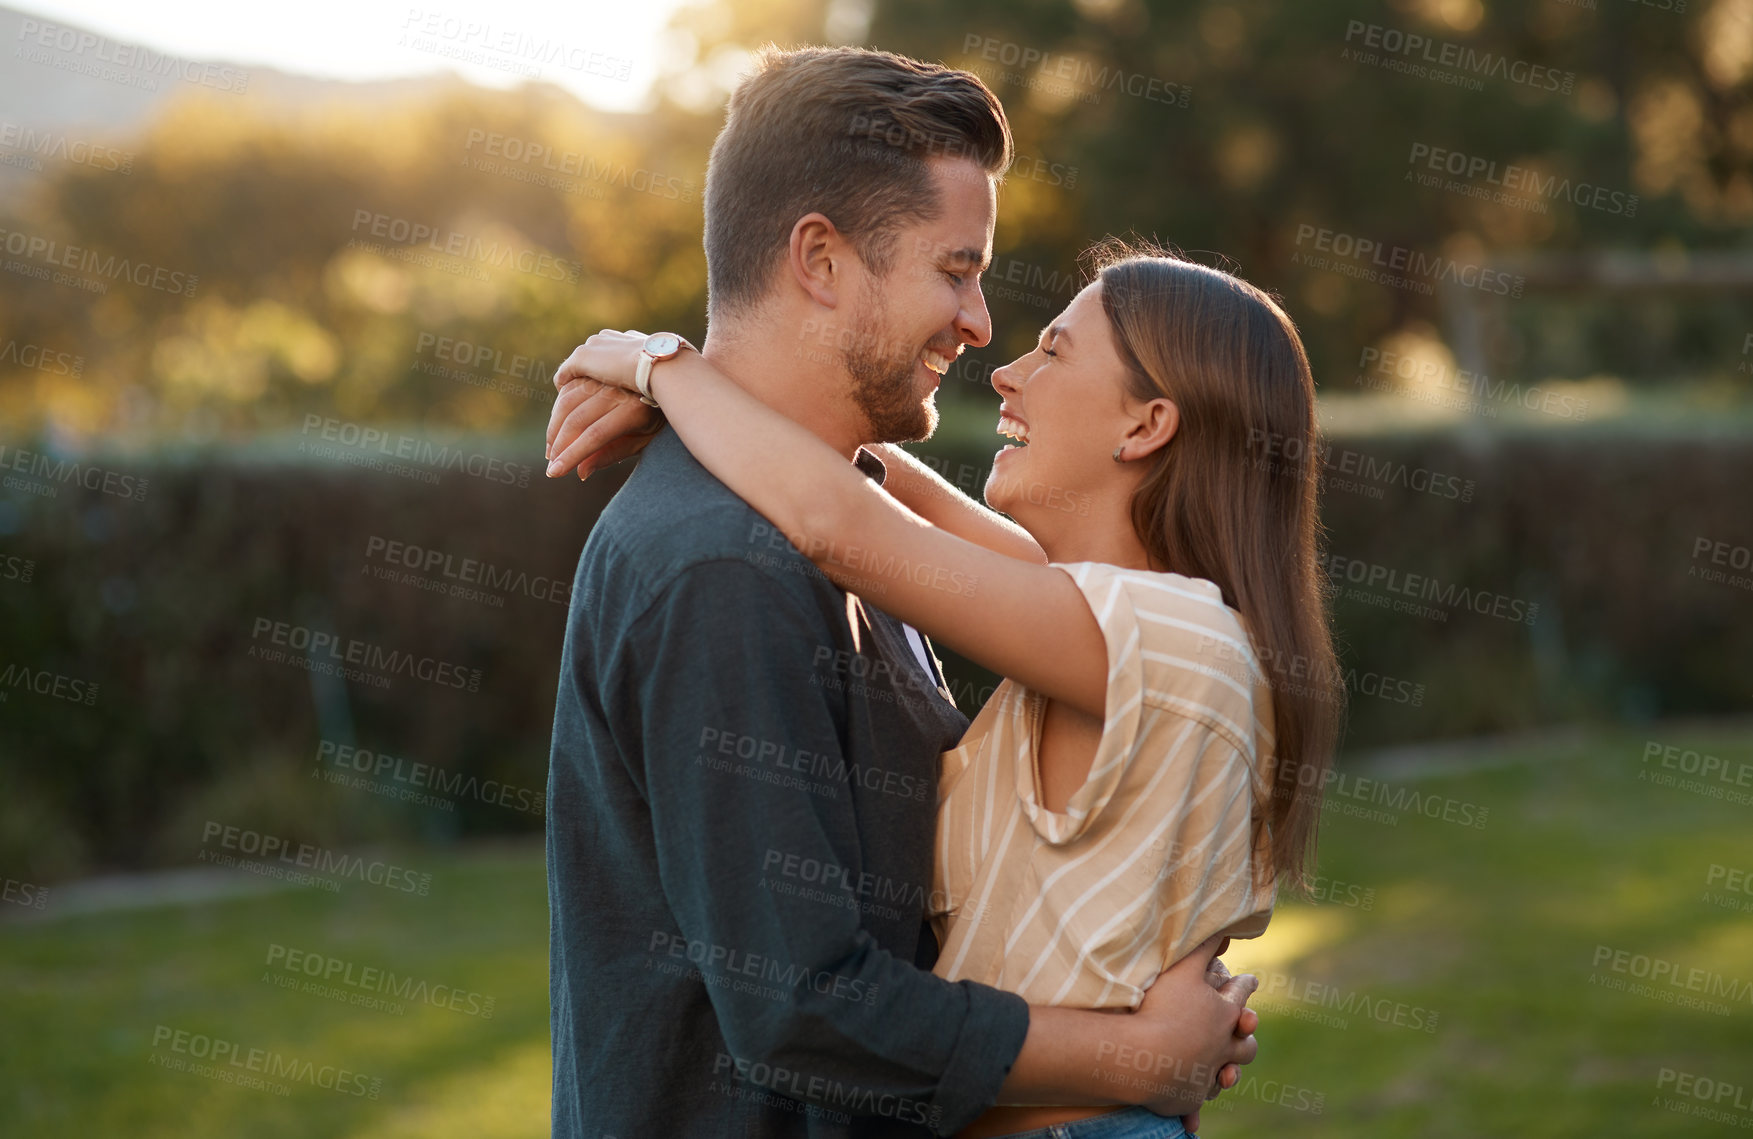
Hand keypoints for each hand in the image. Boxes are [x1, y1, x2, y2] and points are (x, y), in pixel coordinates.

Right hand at [544, 331, 663, 479]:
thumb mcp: (643, 440)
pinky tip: (557, 422)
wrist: (670, 373)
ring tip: (552, 447)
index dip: (571, 455)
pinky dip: (559, 404)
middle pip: (577, 418)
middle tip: (552, 460)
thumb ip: (611, 454)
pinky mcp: (597, 366)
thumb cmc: (659, 415)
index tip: (555, 472)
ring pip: (568, 400)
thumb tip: (580, 471)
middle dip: (558, 443)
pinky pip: (570, 385)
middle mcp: (619, 390)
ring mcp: (606, 375)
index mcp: (635, 411)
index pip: (595, 436)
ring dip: (554, 426)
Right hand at [1127, 935, 1257, 1119]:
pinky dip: (1193, 1111)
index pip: (1241, 994)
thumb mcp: (1181, 969)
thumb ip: (1202, 946)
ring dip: (1228, 1073)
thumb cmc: (1161, 1009)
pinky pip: (1194, 1105)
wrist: (1142, 1059)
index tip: (1251, 979)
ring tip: (1227, 1072)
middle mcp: (1222, 1047)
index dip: (1245, 984)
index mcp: (1224, 1014)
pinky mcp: (1188, 1098)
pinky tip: (1192, 1122)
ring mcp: (1206, 1074)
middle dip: (1246, 1034)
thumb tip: (1224, 925)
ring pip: (1227, 1075)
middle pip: (1245, 1042)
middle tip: (1246, 1027)